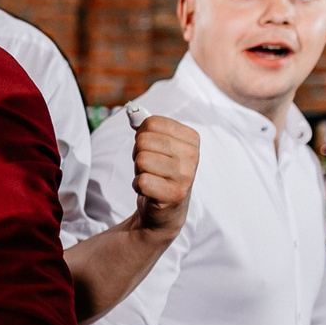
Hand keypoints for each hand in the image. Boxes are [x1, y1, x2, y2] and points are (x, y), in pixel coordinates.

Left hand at [128, 115, 198, 239]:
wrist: (165, 210)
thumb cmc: (159, 172)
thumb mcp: (157, 146)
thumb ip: (146, 127)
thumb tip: (132, 114)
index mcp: (191, 138)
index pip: (151, 123)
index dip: (142, 137)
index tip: (152, 150)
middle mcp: (193, 155)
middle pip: (143, 140)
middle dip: (138, 154)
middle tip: (149, 167)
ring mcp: (186, 176)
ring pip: (141, 160)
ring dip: (139, 171)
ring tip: (151, 177)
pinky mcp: (175, 194)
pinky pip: (141, 181)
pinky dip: (138, 186)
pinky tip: (150, 190)